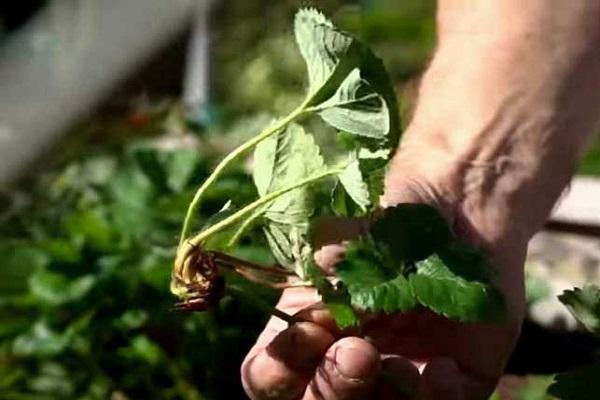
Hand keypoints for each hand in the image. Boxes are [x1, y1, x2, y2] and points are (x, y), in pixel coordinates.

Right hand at [240, 151, 527, 399]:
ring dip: (382, 398)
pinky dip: (437, 397)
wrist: (464, 202)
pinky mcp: (452, 373)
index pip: (271, 370)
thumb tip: (325, 262)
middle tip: (357, 352)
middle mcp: (348, 352)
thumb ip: (333, 254)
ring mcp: (399, 368)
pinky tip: (443, 367)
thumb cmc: (399, 210)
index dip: (279, 366)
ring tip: (401, 366)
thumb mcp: (358, 232)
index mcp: (311, 323)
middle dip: (330, 387)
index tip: (307, 334)